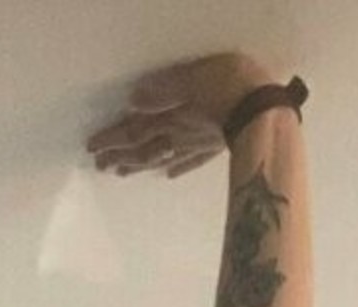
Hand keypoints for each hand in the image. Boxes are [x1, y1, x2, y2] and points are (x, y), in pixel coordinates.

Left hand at [86, 52, 272, 178]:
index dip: (112, 139)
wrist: (265, 112)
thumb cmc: (229, 87)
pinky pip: (190, 161)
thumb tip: (133, 101)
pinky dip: (177, 167)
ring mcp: (196, 146)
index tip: (92, 149)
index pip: (133, 130)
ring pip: (161, 157)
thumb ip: (163, 92)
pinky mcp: (215, 149)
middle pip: (143, 148)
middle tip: (100, 165)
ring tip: (122, 173)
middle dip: (120, 156)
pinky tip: (168, 175)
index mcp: (170, 117)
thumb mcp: (191, 79)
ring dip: (140, 165)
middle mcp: (178, 135)